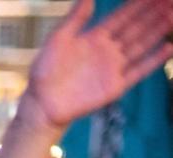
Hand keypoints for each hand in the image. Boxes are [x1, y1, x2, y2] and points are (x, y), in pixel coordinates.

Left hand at [25, 0, 172, 129]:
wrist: (42, 103)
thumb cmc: (44, 70)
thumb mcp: (58, 39)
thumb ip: (75, 18)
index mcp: (95, 37)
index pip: (122, 16)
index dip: (139, 4)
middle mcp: (108, 50)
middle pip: (137, 28)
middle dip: (155, 13)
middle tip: (171, 0)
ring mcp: (113, 67)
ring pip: (142, 45)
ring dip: (158, 31)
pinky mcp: (116, 86)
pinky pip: (139, 70)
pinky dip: (154, 60)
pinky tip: (168, 48)